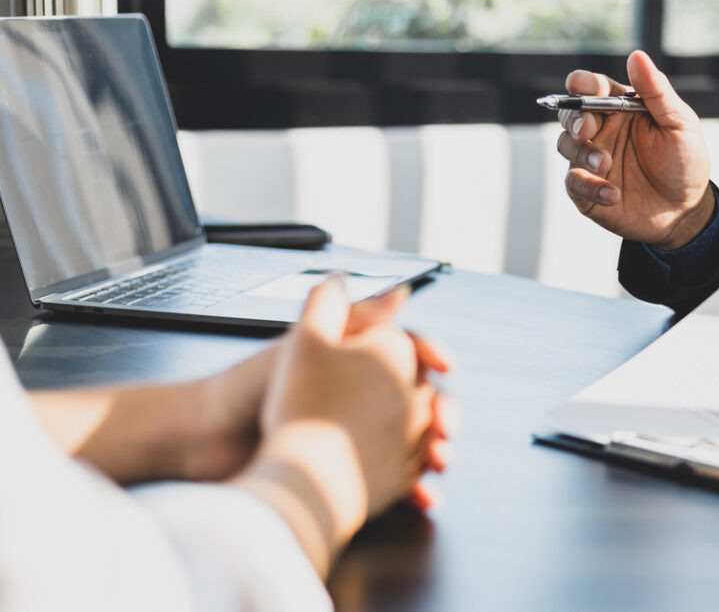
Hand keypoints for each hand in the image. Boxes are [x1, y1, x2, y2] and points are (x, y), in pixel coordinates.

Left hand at [186, 287, 444, 481]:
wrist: (206, 441)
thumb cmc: (247, 387)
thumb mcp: (306, 344)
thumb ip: (351, 316)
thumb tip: (400, 291)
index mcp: (350, 362)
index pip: (406, 353)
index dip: (430, 357)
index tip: (445, 365)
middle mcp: (356, 398)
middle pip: (417, 401)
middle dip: (441, 412)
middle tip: (445, 424)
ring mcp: (354, 437)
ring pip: (412, 443)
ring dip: (434, 451)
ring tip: (439, 459)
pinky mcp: (346, 475)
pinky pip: (392, 482)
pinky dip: (413, 488)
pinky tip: (424, 494)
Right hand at [557, 50, 715, 249]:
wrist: (686, 210)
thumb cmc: (684, 162)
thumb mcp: (679, 123)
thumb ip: (657, 91)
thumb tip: (637, 56)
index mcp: (620, 107)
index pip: (592, 87)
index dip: (583, 83)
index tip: (583, 87)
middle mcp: (601, 130)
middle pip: (569, 113)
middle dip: (574, 118)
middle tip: (588, 130)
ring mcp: (591, 160)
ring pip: (566, 145)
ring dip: (582, 153)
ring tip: (606, 164)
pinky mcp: (587, 190)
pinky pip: (573, 183)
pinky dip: (589, 186)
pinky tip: (612, 193)